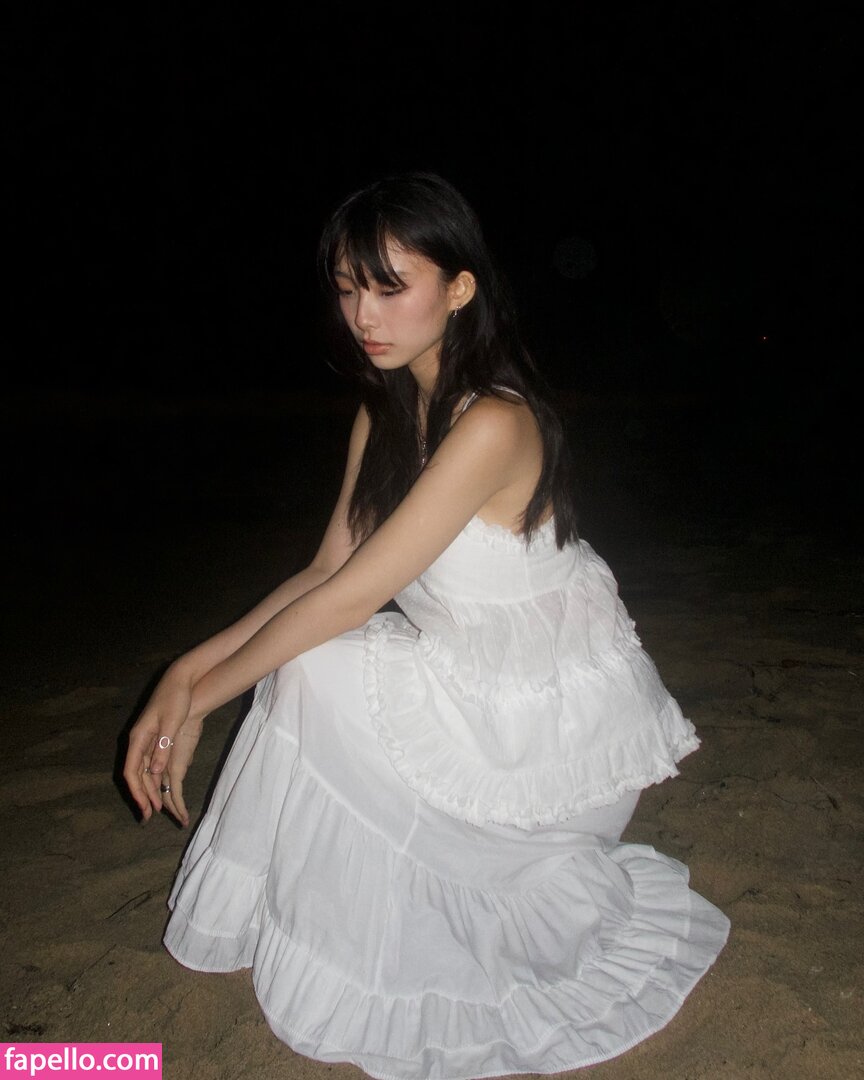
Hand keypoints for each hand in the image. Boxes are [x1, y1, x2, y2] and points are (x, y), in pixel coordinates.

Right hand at [123, 666, 201, 826]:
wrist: (180, 680)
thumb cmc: (175, 698)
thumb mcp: (171, 722)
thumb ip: (163, 746)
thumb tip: (155, 771)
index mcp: (138, 738)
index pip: (131, 770)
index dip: (137, 791)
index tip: (144, 807)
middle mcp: (140, 742)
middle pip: (137, 775)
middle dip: (142, 797)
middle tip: (148, 817)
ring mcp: (148, 742)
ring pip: (145, 773)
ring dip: (150, 791)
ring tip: (157, 810)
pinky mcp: (157, 740)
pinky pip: (153, 765)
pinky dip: (157, 780)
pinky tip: (163, 791)